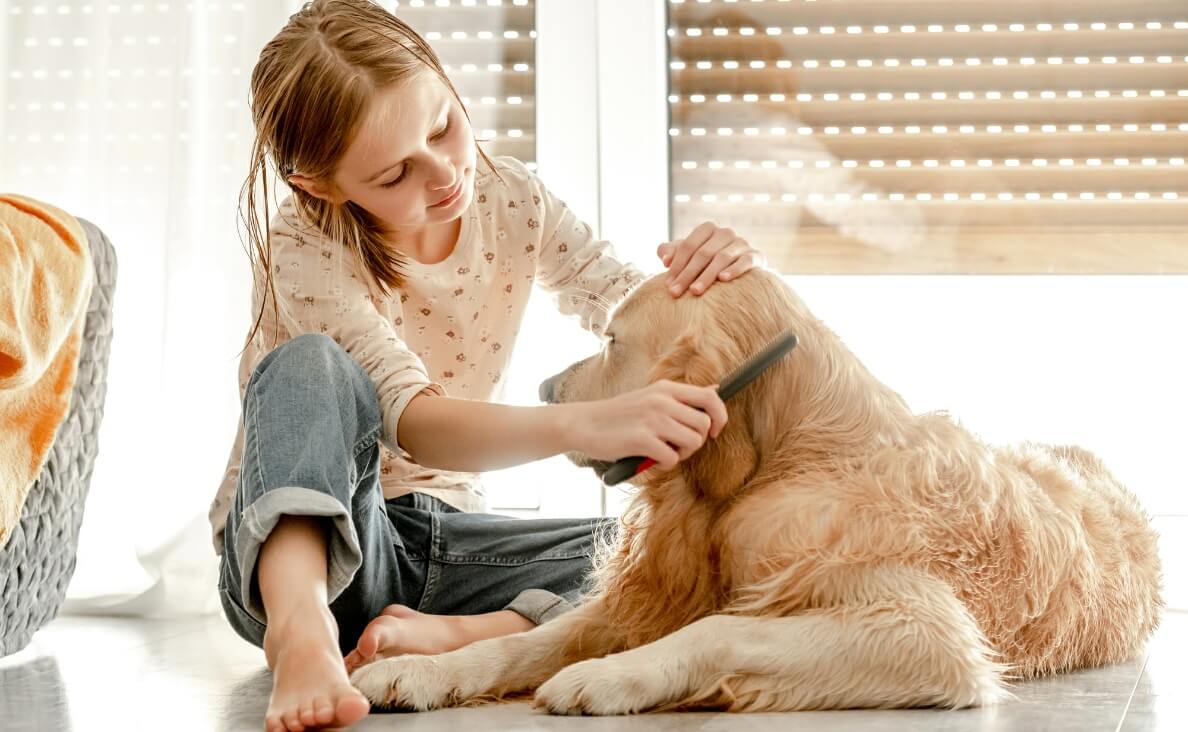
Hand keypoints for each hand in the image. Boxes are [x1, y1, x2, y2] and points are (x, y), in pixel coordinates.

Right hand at [567, 380, 726, 468]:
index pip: (710, 397)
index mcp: (666, 388)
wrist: (585, 423)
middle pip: (704, 424)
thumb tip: (715, 388)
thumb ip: (681, 397)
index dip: (720, 416)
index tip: (712, 431)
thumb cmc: (619, 415)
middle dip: (697, 441)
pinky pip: (672, 458)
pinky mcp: (642, 439)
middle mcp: (662, 400)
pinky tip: (650, 458)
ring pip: (692, 442)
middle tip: (678, 446)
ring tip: (663, 451)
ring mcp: (652, 419)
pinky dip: (664, 464)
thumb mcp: (651, 396)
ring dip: (682, 454)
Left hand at [658, 222, 764, 296]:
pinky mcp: (756, 255)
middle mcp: (725, 233)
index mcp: (707, 229)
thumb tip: (664, 257)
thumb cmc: (706, 262)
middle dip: (687, 274)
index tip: (667, 284)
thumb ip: (672, 252)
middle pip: (703, 253)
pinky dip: (735, 269)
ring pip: (722, 258)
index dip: (676, 265)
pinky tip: (723, 279)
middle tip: (675, 293)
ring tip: (695, 291)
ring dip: (707, 275)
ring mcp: (742, 243)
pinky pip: (746, 261)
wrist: (740, 268)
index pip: (688, 246)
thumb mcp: (688, 255)